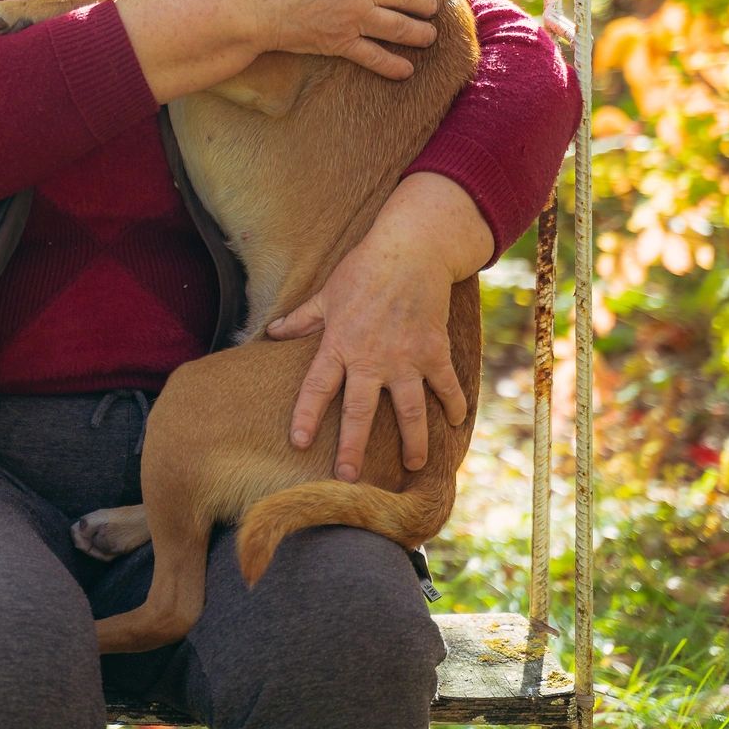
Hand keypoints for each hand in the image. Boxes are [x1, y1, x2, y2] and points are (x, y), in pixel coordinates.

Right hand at [218, 0, 438, 78]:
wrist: (246, 2)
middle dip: (424, 1)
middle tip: (430, 6)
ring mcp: (353, 14)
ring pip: (399, 26)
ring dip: (420, 32)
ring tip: (429, 36)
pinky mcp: (340, 41)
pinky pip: (374, 56)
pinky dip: (393, 65)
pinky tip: (406, 70)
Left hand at [267, 226, 468, 478]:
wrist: (411, 250)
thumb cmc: (364, 269)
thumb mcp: (326, 294)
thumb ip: (301, 319)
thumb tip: (270, 332)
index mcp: (339, 345)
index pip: (316, 388)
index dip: (306, 417)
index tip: (299, 443)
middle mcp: (370, 359)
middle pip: (359, 412)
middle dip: (352, 448)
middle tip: (348, 479)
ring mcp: (405, 359)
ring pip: (409, 411)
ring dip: (412, 441)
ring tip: (413, 465)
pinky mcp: (434, 352)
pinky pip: (445, 385)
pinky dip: (454, 404)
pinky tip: (458, 422)